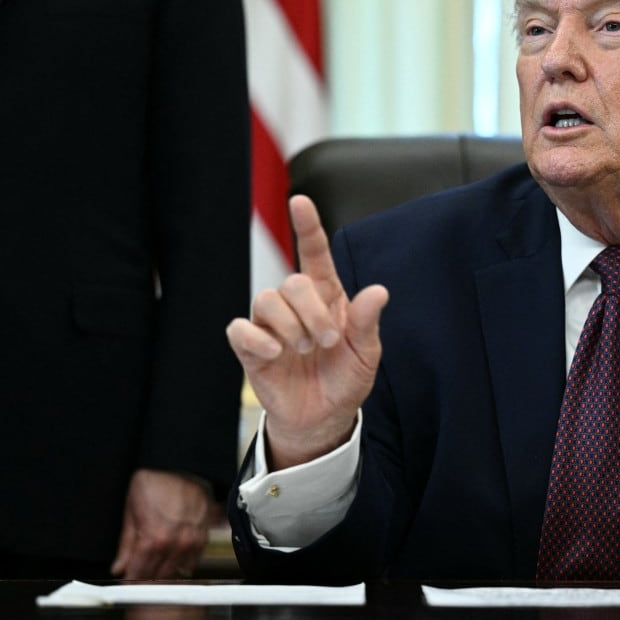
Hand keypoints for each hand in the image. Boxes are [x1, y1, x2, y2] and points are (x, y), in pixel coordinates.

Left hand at [111, 469, 213, 579]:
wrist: (181, 463)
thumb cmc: (154, 481)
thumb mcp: (131, 511)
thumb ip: (126, 543)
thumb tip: (119, 566)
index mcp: (153, 540)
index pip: (139, 574)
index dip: (130, 582)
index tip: (127, 583)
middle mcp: (175, 544)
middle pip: (158, 576)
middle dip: (146, 579)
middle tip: (138, 576)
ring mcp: (192, 540)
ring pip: (177, 571)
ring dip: (164, 573)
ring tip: (155, 569)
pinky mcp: (204, 535)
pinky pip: (194, 560)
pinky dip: (182, 563)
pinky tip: (173, 558)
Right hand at [226, 195, 388, 469]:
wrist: (324, 417)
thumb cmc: (345, 378)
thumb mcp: (366, 353)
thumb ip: (366, 323)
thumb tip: (378, 292)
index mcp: (327, 297)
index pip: (315, 254)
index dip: (308, 227)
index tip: (300, 201)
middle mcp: (297, 305)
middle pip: (293, 282)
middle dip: (312, 311)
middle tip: (327, 340)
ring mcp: (271, 324)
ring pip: (267, 299)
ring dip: (290, 326)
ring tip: (305, 350)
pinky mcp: (251, 347)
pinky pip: (240, 328)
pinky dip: (257, 338)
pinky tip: (275, 353)